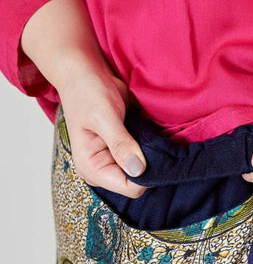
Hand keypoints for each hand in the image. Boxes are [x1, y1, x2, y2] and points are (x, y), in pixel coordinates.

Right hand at [57, 56, 147, 197]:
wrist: (86, 75)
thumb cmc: (88, 93)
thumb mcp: (104, 117)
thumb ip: (121, 144)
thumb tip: (138, 169)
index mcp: (92, 168)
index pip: (129, 188)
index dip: (146, 175)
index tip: (156, 153)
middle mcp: (102, 169)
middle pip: (137, 183)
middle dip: (150, 165)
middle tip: (155, 141)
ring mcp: (113, 161)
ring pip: (143, 171)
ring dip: (152, 157)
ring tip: (153, 136)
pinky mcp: (123, 150)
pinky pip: (144, 158)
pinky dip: (151, 150)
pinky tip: (152, 135)